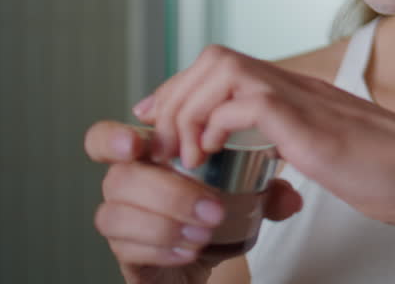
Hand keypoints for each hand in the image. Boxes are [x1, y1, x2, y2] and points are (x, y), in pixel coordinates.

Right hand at [84, 120, 303, 283]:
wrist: (201, 256)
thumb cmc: (212, 210)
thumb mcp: (245, 191)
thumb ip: (266, 187)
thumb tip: (289, 197)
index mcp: (146, 155)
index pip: (104, 137)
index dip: (113, 138)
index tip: (138, 144)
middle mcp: (123, 183)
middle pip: (120, 177)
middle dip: (169, 192)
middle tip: (212, 209)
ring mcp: (118, 219)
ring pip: (115, 214)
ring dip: (167, 223)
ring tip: (205, 235)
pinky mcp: (123, 252)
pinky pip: (127, 248)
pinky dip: (163, 248)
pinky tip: (189, 251)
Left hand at [135, 45, 394, 241]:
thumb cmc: (394, 176)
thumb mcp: (331, 153)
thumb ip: (298, 145)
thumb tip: (267, 157)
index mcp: (301, 93)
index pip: (227, 65)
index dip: (184, 88)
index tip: (162, 122)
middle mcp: (299, 87)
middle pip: (215, 57)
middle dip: (176, 95)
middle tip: (164, 141)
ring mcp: (306, 102)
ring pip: (223, 69)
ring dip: (190, 109)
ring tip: (185, 152)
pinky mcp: (312, 126)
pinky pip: (247, 103)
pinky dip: (216, 125)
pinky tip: (212, 156)